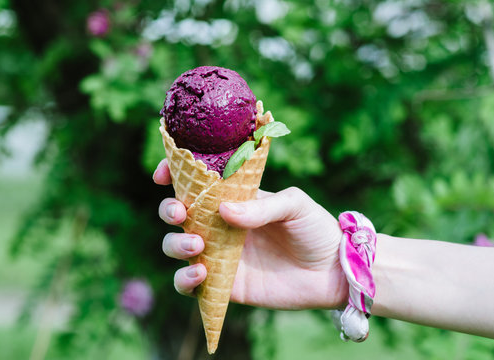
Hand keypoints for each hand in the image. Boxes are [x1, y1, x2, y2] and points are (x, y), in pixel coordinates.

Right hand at [153, 159, 347, 309]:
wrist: (333, 272)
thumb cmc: (315, 229)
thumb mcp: (295, 205)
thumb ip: (263, 207)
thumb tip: (224, 210)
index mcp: (236, 199)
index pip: (197, 184)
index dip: (173, 175)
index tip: (161, 175)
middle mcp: (222, 225)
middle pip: (178, 214)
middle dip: (169, 210)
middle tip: (180, 213)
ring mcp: (220, 255)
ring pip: (177, 247)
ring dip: (175, 245)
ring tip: (198, 245)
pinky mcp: (224, 285)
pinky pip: (191, 285)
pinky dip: (184, 279)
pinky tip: (200, 272)